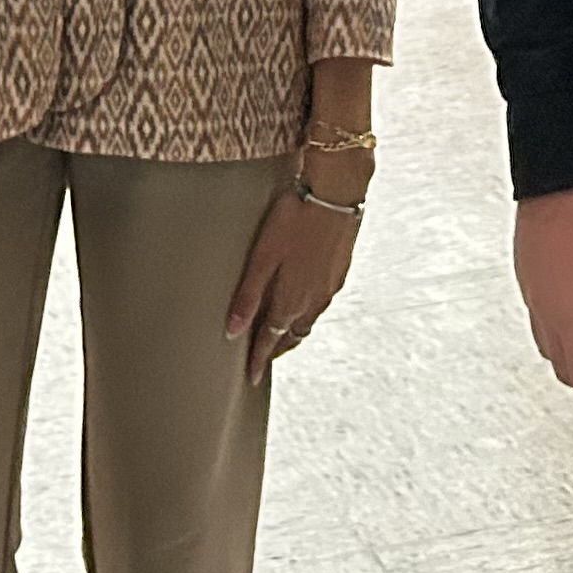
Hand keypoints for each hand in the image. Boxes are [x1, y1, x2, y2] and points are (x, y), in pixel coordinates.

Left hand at [225, 181, 362, 386]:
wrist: (335, 195)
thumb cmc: (293, 221)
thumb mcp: (262, 257)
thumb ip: (248, 296)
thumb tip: (233, 332)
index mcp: (291, 301)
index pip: (271, 341)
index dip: (259, 359)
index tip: (251, 377)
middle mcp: (313, 301)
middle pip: (292, 335)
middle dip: (277, 349)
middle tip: (263, 356)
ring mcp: (329, 288)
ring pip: (308, 320)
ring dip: (293, 331)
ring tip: (280, 333)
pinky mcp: (339, 272)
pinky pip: (321, 303)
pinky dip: (307, 311)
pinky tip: (302, 299)